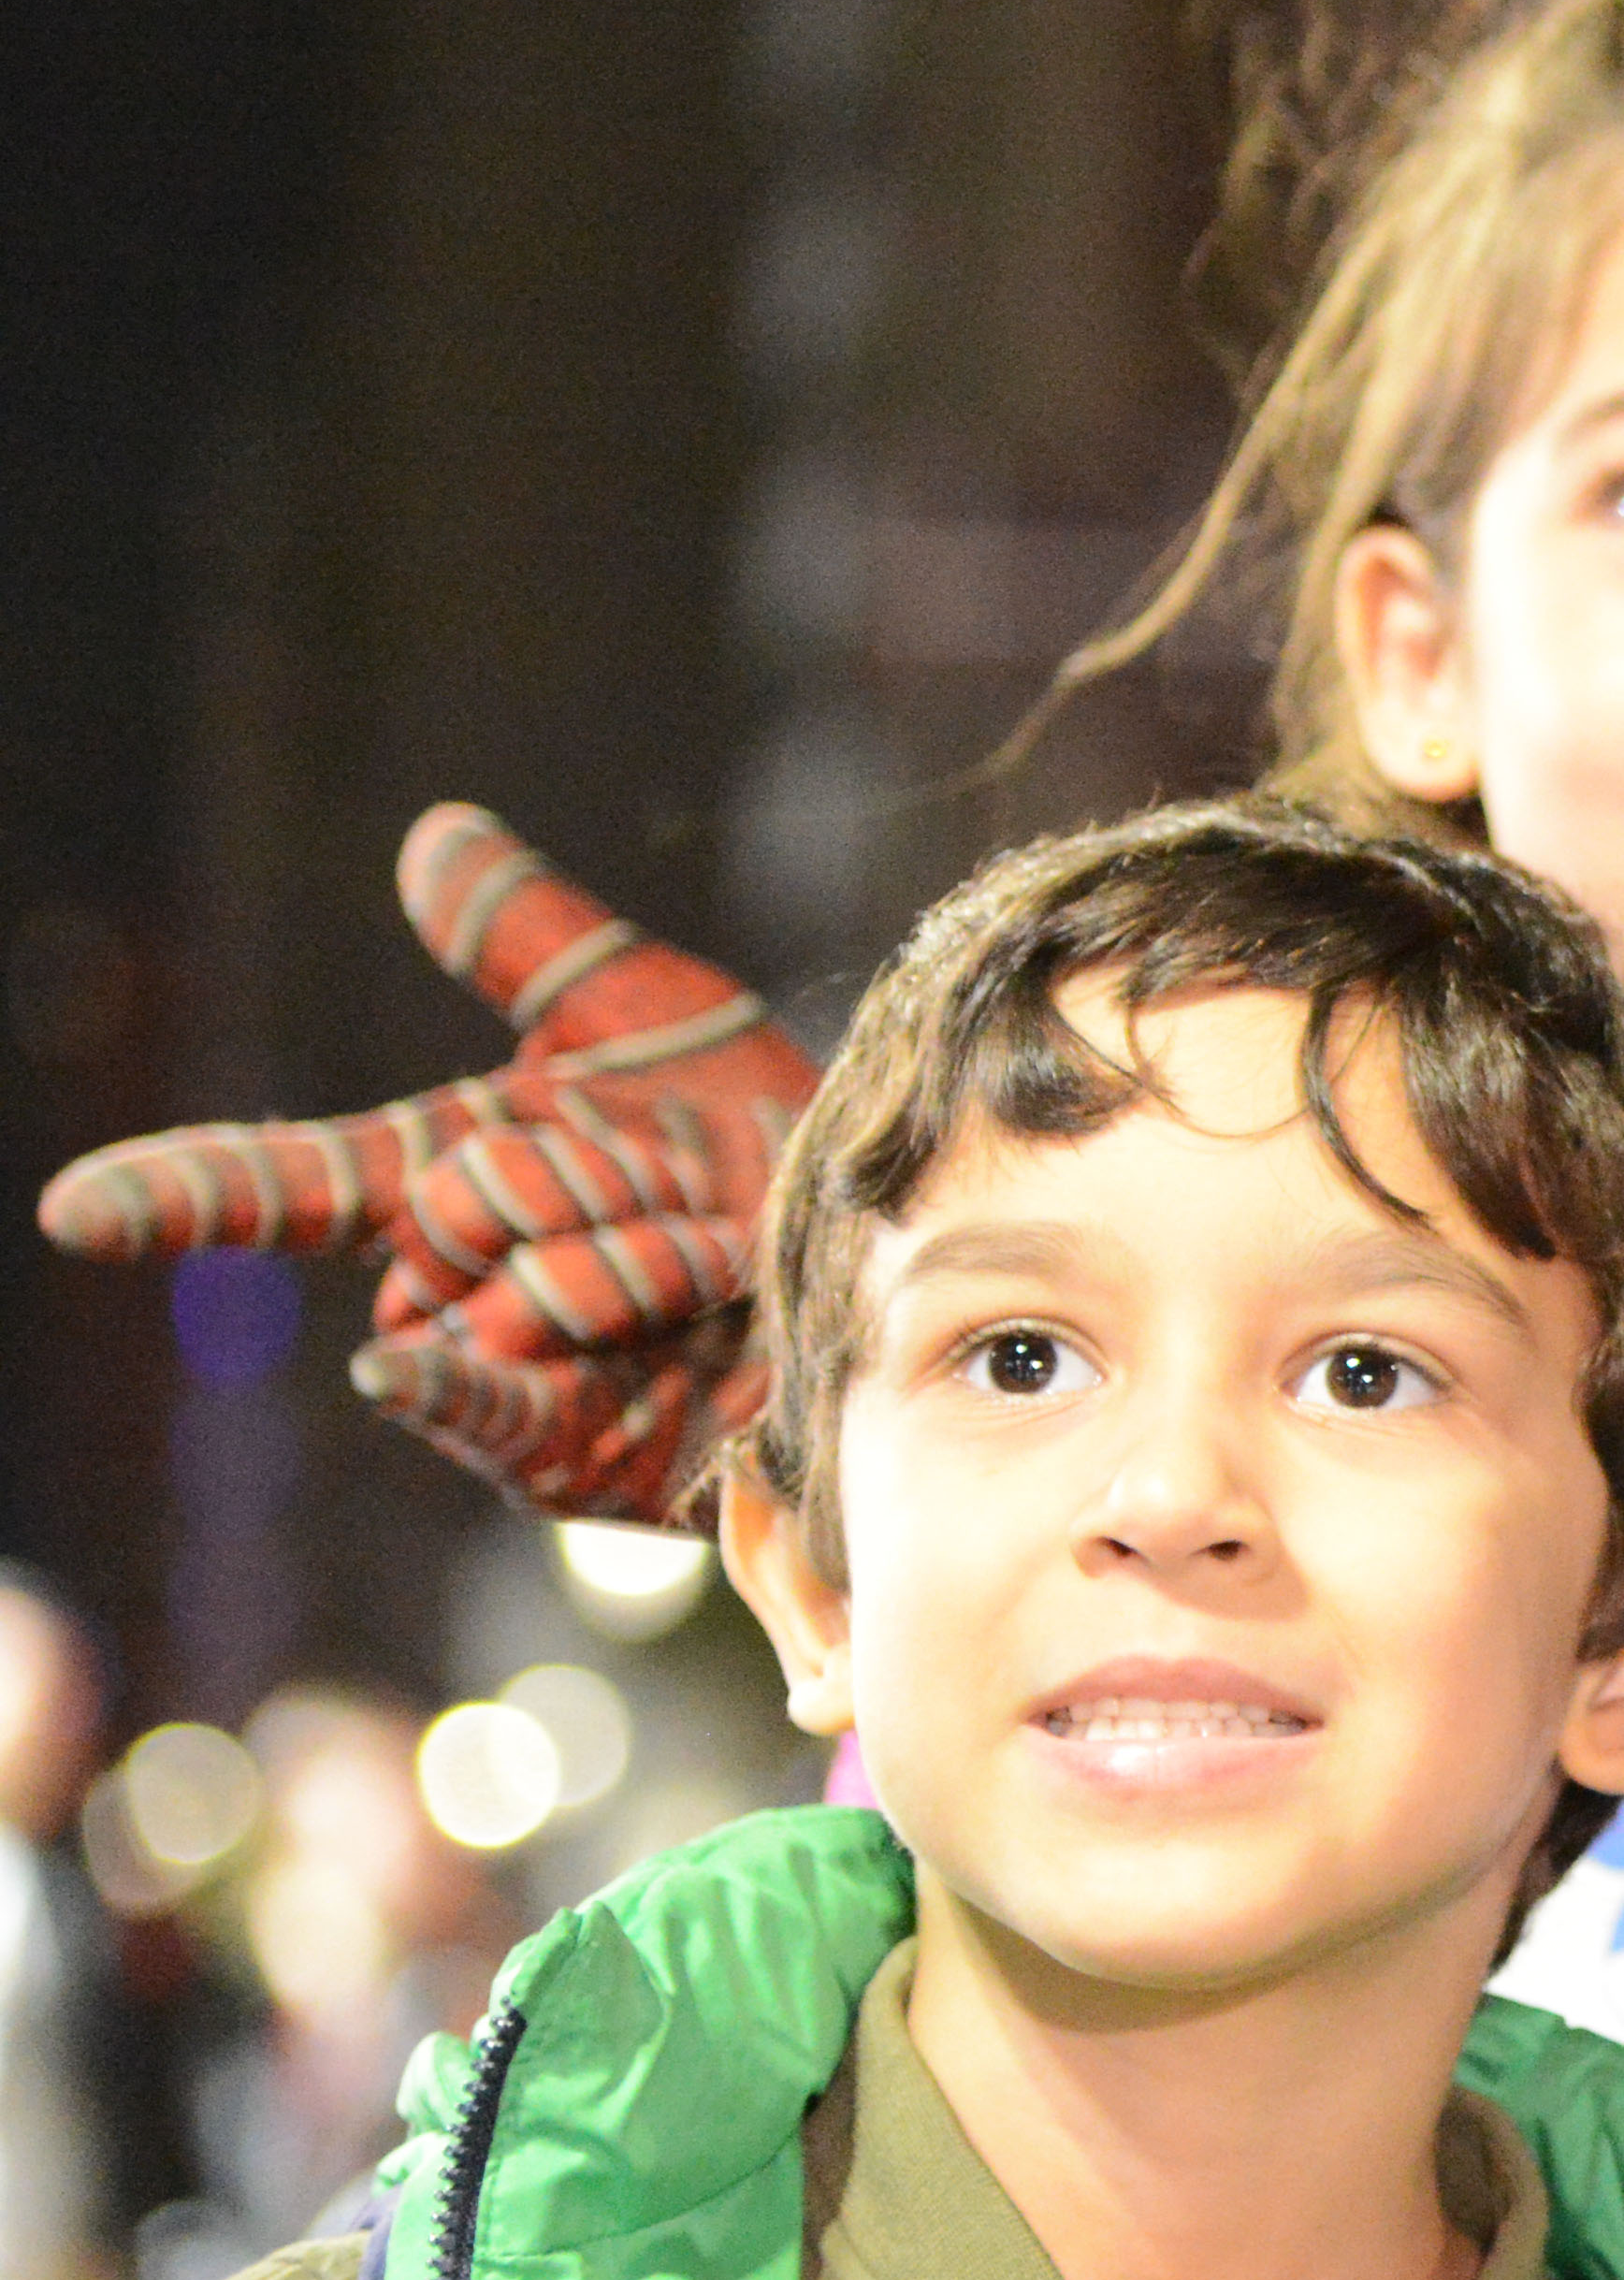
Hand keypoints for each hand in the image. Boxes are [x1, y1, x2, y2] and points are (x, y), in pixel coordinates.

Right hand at [38, 805, 804, 1518]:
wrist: (888, 1253)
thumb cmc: (760, 1135)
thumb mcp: (649, 1021)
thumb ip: (531, 942)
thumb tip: (434, 831)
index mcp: (448, 1178)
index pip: (289, 1180)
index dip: (185, 1191)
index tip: (76, 1210)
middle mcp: (454, 1284)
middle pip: (456, 1205)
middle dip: (580, 1174)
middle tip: (682, 1179)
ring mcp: (500, 1372)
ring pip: (509, 1283)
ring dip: (634, 1247)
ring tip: (708, 1251)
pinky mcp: (566, 1448)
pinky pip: (484, 1406)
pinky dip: (441, 1385)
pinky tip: (391, 1366)